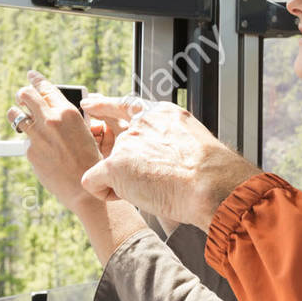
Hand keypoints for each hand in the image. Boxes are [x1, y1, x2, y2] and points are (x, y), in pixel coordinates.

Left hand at [7, 71, 103, 215]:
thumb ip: (66, 118)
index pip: (46, 88)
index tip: (31, 76)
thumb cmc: (89, 160)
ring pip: (15, 115)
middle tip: (22, 96)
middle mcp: (50, 120)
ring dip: (17, 114)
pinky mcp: (29, 151)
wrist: (84, 189)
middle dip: (23, 93)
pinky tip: (41, 149)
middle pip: (25, 95)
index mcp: (67, 112)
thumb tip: (52, 110)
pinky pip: (25, 140)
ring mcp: (37, 136)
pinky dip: (30, 140)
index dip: (36, 79)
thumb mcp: (84, 132)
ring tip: (20, 117)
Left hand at [80, 99, 259, 229]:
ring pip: (109, 165)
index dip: (106, 106)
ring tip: (153, 190)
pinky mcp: (115, 165)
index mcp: (162, 114)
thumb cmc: (210, 173)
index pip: (126, 105)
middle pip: (115, 141)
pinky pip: (92, 180)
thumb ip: (171, 140)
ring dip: (124, 181)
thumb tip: (165, 156)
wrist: (210, 185)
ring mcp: (126, 142)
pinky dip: (105, 192)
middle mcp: (141, 124)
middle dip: (122, 162)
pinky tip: (125, 196)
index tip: (91, 104)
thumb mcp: (193, 142)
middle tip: (140, 176)